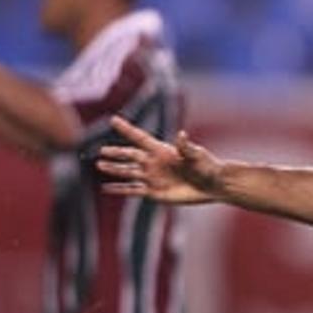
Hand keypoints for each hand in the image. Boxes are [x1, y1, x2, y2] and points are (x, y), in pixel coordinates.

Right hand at [96, 115, 227, 204]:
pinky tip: (106, 188)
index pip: (140, 138)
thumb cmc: (208, 167)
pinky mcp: (154, 192)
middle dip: (116, 153)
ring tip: (99, 165)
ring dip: (114, 169)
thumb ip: (186, 147)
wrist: (213, 186)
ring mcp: (153, 177)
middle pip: (130, 156)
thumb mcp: (197, 156)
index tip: (113, 119)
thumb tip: (181, 134)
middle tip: (101, 151)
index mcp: (162, 150)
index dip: (127, 129)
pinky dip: (119, 189)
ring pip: (128, 172)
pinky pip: (133, 190)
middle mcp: (154, 162)